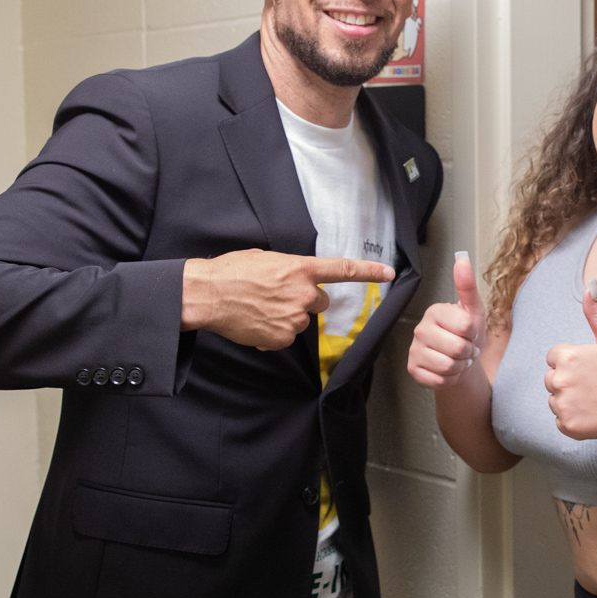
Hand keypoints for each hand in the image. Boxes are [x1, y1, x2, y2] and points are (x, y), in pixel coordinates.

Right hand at [182, 250, 393, 349]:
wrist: (207, 294)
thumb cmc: (231, 271)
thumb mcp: (266, 259)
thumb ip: (289, 270)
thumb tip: (294, 279)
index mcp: (300, 269)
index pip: (343, 270)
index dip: (369, 271)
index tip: (389, 273)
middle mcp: (303, 294)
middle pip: (320, 303)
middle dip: (305, 301)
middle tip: (278, 296)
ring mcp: (294, 318)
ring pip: (300, 321)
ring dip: (286, 317)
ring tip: (259, 308)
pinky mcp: (282, 338)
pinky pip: (285, 337)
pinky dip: (272, 332)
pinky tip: (255, 321)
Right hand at [409, 251, 487, 388]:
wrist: (461, 361)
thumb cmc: (466, 334)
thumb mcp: (473, 310)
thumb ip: (467, 286)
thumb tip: (462, 259)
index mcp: (435, 311)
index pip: (464, 326)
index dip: (473, 334)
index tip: (469, 332)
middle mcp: (420, 329)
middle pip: (457, 348)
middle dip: (468, 353)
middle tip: (466, 349)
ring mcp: (414, 350)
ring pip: (448, 366)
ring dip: (460, 367)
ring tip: (458, 359)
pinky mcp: (413, 370)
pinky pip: (439, 381)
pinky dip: (450, 379)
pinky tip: (448, 371)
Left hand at [544, 281, 596, 439]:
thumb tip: (589, 287)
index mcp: (568, 356)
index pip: (554, 357)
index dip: (573, 361)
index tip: (592, 367)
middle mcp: (560, 380)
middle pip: (551, 378)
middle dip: (568, 380)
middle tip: (596, 384)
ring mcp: (563, 404)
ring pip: (554, 400)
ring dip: (569, 400)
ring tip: (596, 398)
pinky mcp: (568, 425)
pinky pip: (560, 420)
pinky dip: (573, 419)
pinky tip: (594, 413)